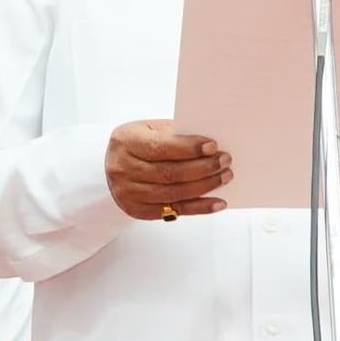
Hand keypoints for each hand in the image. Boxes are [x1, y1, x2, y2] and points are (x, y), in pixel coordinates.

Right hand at [106, 121, 231, 220]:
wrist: (114, 164)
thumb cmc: (139, 143)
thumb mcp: (150, 129)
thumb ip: (175, 135)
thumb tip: (209, 147)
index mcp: (125, 141)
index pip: (160, 147)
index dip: (188, 148)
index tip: (213, 146)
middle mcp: (122, 168)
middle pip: (168, 172)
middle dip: (202, 168)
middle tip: (225, 162)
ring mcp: (127, 192)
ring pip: (173, 193)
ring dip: (204, 187)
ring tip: (224, 177)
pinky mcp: (137, 210)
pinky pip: (173, 210)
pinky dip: (199, 208)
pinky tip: (217, 202)